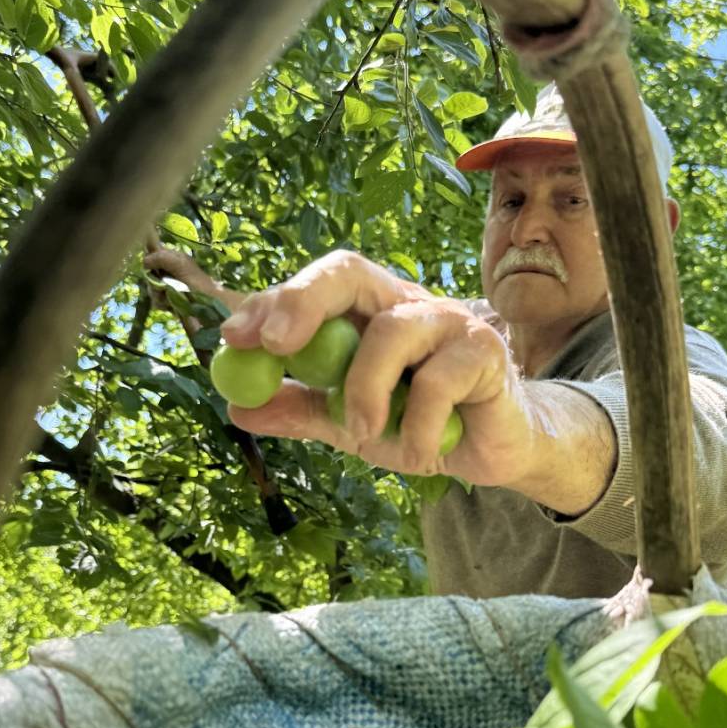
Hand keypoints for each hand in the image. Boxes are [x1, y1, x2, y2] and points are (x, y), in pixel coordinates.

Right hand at [144, 247, 245, 311]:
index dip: (149, 263)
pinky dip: (161, 303)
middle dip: (153, 282)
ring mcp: (169, 286)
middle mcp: (170, 271)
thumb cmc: (197, 282)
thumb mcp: (179, 264)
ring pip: (152, 289)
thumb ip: (161, 258)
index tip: (150, 269)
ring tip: (168, 297)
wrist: (210, 304)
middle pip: (149, 274)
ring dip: (158, 294)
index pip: (152, 255)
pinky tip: (169, 305)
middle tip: (162, 287)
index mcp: (173, 258)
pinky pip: (157, 301)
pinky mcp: (170, 300)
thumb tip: (144, 261)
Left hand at [220, 249, 607, 501]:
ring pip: (391, 332)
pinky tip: (419, 451)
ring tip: (363, 435)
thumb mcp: (349, 422)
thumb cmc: (421, 425)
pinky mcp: (486, 352)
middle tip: (273, 345)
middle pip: (350, 273)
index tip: (234, 336)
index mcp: (370, 312)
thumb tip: (238, 407)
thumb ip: (302, 410)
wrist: (491, 454)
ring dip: (364, 392)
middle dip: (303, 301)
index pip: (319, 285)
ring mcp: (449, 321)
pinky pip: (436, 382)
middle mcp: (407, 303)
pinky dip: (416, 427)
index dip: (275, 302)